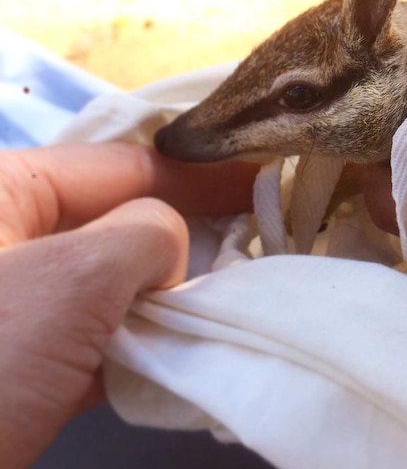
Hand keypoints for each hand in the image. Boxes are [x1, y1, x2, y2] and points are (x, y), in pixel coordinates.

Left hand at [0, 143, 256, 468]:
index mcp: (1, 190)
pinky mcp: (16, 358)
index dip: (198, 172)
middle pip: (118, 222)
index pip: (120, 166)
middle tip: (254, 249)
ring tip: (225, 304)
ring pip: (111, 283)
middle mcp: (6, 237)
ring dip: (165, 299)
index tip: (262, 180)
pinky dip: (137, 343)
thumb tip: (172, 246)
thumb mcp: (75, 278)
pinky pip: (93, 334)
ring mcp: (12, 301)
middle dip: (184, 239)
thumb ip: (147, 235)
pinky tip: (178, 353)